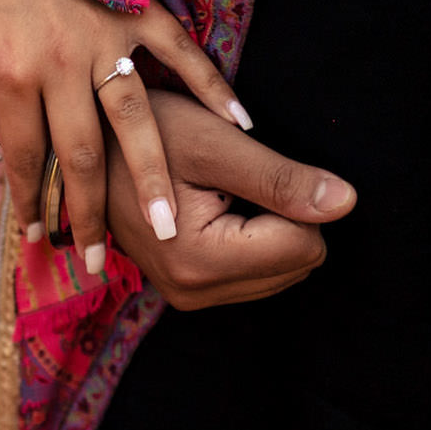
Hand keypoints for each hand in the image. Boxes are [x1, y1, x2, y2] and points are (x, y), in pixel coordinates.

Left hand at [0, 0, 249, 274]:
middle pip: (83, 157)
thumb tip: (12, 152)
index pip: (25, 159)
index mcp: (11, 75)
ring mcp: (106, 34)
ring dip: (153, 179)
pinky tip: (240, 123)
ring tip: (168, 228)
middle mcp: (61, 63)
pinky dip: (212, 87)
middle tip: (101, 263)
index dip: (31, 203)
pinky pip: (182, 51)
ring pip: (136, 121)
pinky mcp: (137, 5)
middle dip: (91, 215)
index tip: (40, 241)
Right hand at [107, 90, 355, 308]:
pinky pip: (257, 272)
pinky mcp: (189, 290)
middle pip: (298, 262)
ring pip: (283, 269)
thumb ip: (281, 180)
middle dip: (280, 215)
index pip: (305, 244)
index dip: (290, 197)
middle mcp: (193, 291)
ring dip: (265, 225)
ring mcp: (189, 295)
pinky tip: (212, 209)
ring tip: (215, 194)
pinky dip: (250, 238)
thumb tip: (346, 203)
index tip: (241, 171)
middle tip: (227, 182)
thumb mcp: (216, 145)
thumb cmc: (142, 133)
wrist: (83, 149)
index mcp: (200, 261)